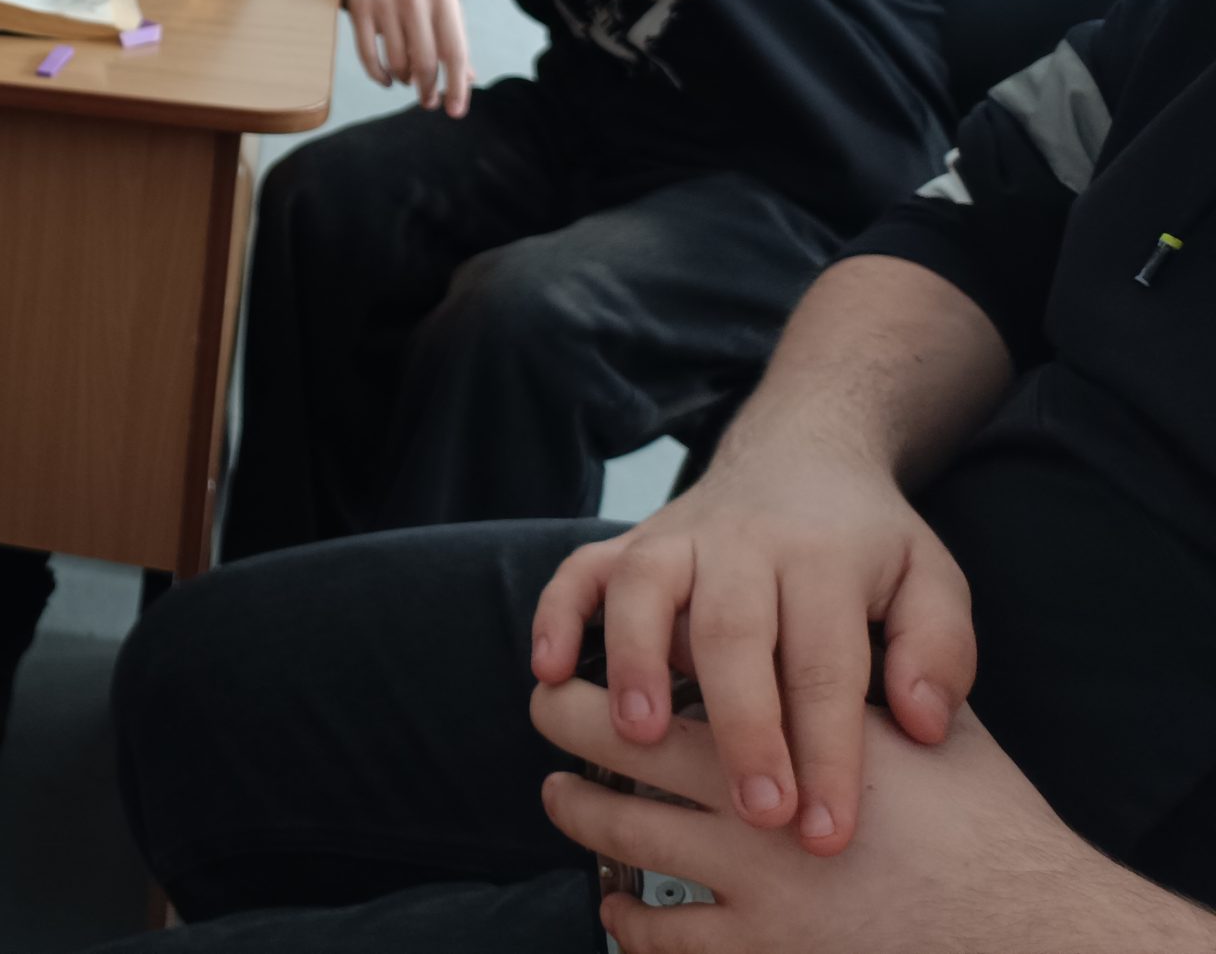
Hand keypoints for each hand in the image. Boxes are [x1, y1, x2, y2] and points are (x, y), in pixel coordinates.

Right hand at [345, 0, 472, 115]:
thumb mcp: (445, 7)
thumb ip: (455, 41)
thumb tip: (467, 81)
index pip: (454, 51)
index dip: (456, 86)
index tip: (454, 111)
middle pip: (424, 60)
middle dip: (427, 89)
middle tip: (427, 101)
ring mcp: (384, 2)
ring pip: (396, 60)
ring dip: (405, 79)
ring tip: (408, 79)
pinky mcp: (359, 7)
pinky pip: (367, 55)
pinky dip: (379, 75)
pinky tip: (387, 80)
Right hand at [528, 445, 974, 855]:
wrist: (803, 453)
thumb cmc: (867, 543)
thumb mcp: (932, 582)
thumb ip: (939, 652)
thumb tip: (921, 727)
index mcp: (823, 557)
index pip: (825, 663)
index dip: (827, 751)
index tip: (828, 831)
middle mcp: (743, 541)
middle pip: (734, 631)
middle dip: (742, 726)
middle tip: (757, 811)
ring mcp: (676, 536)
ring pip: (643, 588)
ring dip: (635, 661)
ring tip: (639, 736)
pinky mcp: (629, 540)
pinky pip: (579, 568)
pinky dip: (554, 614)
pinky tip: (547, 672)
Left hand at [534, 686, 1182, 953]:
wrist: (1032, 931)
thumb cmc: (989, 824)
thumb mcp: (931, 729)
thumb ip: (867, 686)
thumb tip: (829, 652)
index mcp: (791, 729)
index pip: (678, 684)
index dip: (617, 670)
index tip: (582, 659)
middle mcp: (754, 805)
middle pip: (624, 749)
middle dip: (572, 725)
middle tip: (545, 712)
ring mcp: (751, 887)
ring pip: (628, 840)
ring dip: (581, 814)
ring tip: (559, 795)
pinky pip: (667, 939)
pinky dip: (628, 921)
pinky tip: (616, 909)